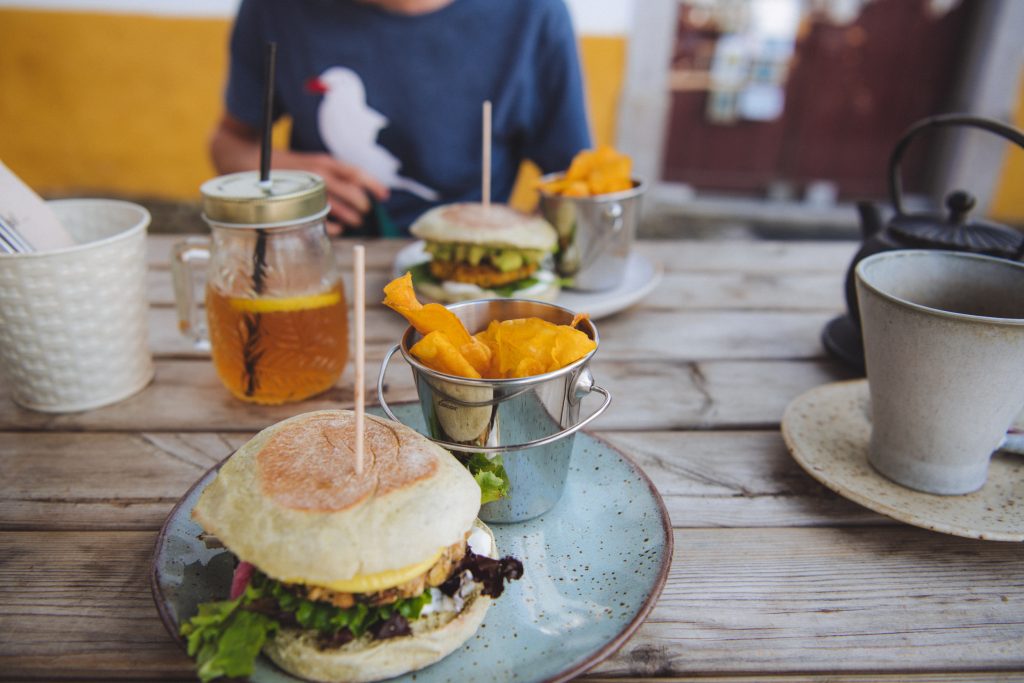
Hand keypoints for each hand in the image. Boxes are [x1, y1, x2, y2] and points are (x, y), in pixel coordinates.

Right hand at [271, 149, 389, 234]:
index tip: (385, 196)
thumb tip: (360, 189)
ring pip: (338, 207)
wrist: (251, 158)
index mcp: (326, 162)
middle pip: (352, 192)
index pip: (356, 172)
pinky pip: (320, 220)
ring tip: (355, 221)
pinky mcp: (295, 202)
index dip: (374, 184)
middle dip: (362, 205)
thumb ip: (334, 173)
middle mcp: (319, 173)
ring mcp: (307, 188)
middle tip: (364, 212)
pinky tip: (338, 228)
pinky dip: (333, 226)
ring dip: (351, 217)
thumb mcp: (313, 163)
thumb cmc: (289, 165)